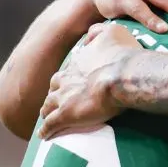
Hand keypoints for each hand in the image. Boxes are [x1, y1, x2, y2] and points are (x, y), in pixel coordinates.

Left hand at [38, 24, 141, 138]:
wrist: (123, 76)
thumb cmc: (123, 55)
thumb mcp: (113, 32)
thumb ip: (99, 31)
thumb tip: (90, 34)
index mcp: (77, 63)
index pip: (66, 72)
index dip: (67, 80)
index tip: (69, 84)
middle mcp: (66, 79)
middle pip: (53, 89)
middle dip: (53, 95)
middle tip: (56, 101)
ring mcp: (64, 98)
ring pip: (48, 107)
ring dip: (47, 112)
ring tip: (47, 118)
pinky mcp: (66, 115)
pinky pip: (51, 124)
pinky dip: (46, 130)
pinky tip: (44, 135)